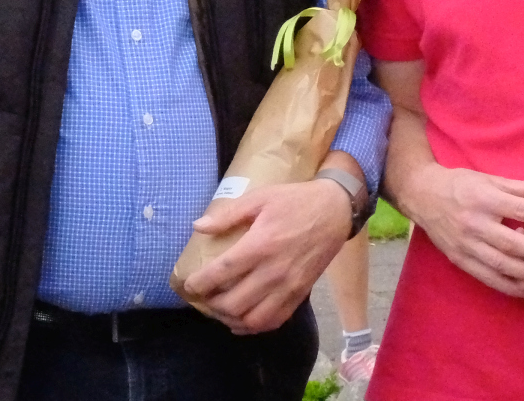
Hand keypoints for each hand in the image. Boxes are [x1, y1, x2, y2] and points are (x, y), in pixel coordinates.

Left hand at [181, 179, 350, 334]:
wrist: (334, 211)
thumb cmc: (294, 201)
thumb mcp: (259, 198)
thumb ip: (228, 214)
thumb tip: (198, 226)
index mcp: (261, 245)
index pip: (222, 273)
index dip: (200, 284)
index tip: (188, 284)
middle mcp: (274, 272)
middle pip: (234, 303)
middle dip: (211, 305)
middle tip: (201, 297)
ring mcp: (289, 287)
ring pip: (253, 320)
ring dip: (230, 320)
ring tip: (218, 310)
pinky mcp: (300, 295)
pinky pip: (274, 321)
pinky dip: (253, 326)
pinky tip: (241, 321)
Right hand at [406, 165, 523, 295]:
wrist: (421, 195)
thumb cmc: (460, 185)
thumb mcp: (489, 180)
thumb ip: (521, 188)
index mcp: (483, 198)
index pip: (519, 210)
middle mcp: (473, 223)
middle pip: (511, 243)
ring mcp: (465, 244)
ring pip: (499, 264)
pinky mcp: (459, 259)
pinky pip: (486, 277)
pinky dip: (507, 286)